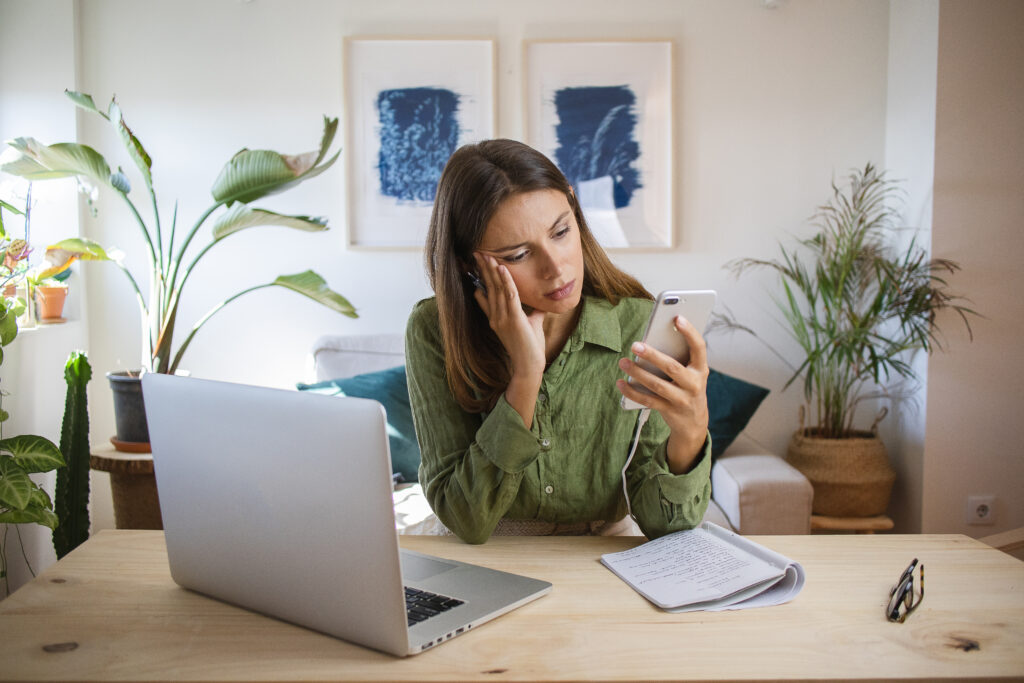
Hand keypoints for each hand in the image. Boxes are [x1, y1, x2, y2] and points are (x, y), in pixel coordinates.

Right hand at [472, 254, 546, 426]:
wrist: (529, 366)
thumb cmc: (530, 348)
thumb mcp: (531, 325)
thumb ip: (533, 313)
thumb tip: (541, 304)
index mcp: (496, 317)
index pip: (486, 294)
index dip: (482, 278)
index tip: (479, 264)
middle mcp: (496, 316)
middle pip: (489, 288)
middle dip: (484, 269)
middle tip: (478, 252)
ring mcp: (502, 318)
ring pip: (496, 289)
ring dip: (492, 270)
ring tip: (487, 255)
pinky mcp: (512, 319)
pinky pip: (508, 295)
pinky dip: (505, 280)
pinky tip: (502, 268)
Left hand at [616, 316, 709, 472]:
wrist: (694, 423)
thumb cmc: (688, 387)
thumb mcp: (691, 373)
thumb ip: (679, 357)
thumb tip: (654, 339)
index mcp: (700, 369)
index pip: (699, 347)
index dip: (690, 332)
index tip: (677, 318)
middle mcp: (694, 384)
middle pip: (672, 367)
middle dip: (652, 355)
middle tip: (635, 345)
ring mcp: (682, 399)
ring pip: (657, 385)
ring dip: (637, 373)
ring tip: (623, 362)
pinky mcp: (669, 411)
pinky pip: (647, 400)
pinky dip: (632, 391)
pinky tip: (620, 383)